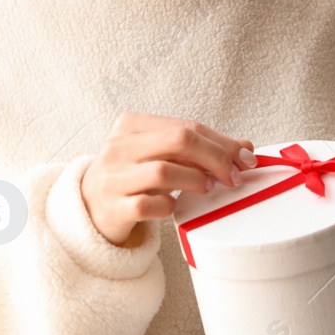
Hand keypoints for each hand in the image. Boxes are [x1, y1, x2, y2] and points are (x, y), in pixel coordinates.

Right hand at [81, 113, 256, 246]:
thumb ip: (197, 148)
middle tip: (232, 177)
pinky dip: (168, 206)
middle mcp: (118, 147)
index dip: (222, 143)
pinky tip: (174, 206)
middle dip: (214, 158)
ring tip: (206, 188)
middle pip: (178, 141)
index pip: (186, 127)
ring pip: (163, 171)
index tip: (245, 159)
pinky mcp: (113, 208)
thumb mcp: (159, 155)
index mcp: (130, 126)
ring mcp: (112, 177)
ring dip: (194, 180)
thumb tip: (244, 148)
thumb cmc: (132, 178)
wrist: (89, 208)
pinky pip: (149, 205)